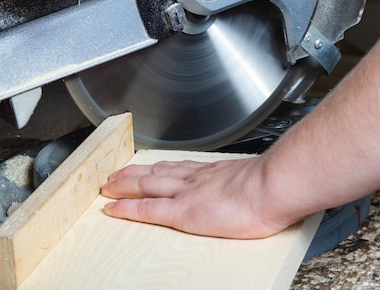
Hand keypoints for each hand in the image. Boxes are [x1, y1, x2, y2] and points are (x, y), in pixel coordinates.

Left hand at [100, 156, 296, 238]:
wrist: (270, 187)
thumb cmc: (271, 187)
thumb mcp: (256, 179)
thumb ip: (247, 183)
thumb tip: (255, 188)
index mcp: (211, 172)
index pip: (176, 168)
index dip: (157, 168)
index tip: (146, 168)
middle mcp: (193, 179)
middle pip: (155, 173)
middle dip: (133, 174)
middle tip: (116, 174)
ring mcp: (184, 193)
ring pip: (145, 186)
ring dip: (124, 186)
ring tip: (109, 186)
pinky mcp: (181, 211)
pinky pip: (146, 209)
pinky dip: (127, 208)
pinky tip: (113, 208)